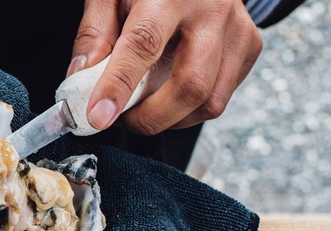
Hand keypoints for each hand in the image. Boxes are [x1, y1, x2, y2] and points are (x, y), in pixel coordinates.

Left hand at [69, 0, 262, 134]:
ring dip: (169, 119)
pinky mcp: (250, 47)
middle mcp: (212, 11)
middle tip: (122, 119)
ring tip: (143, 107)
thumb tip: (81, 80)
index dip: (118, 85)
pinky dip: (188, 110)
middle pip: (190, 85)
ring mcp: (237, 31)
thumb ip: (94, 33)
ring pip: (209, 102)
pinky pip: (219, 99)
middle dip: (150, 118)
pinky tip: (169, 93)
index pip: (144, 44)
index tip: (98, 116)